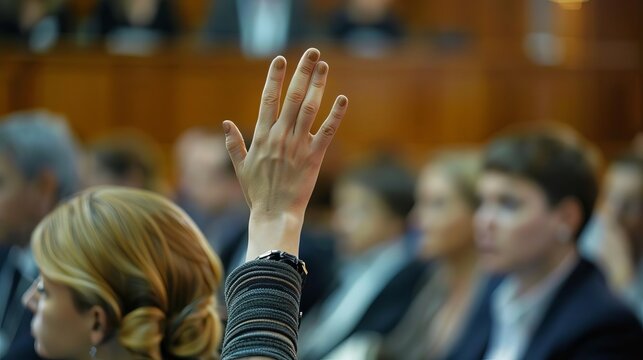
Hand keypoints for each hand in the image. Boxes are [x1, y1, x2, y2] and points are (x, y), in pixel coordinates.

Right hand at [223, 48, 347, 257]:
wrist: (274, 215)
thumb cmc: (257, 193)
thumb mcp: (240, 167)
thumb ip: (234, 144)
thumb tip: (226, 123)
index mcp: (262, 136)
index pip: (268, 99)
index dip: (275, 78)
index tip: (281, 59)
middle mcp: (279, 136)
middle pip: (291, 97)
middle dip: (301, 72)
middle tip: (311, 52)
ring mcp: (297, 146)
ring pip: (308, 109)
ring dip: (317, 85)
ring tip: (324, 66)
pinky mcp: (313, 157)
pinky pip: (326, 132)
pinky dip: (335, 115)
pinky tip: (342, 99)